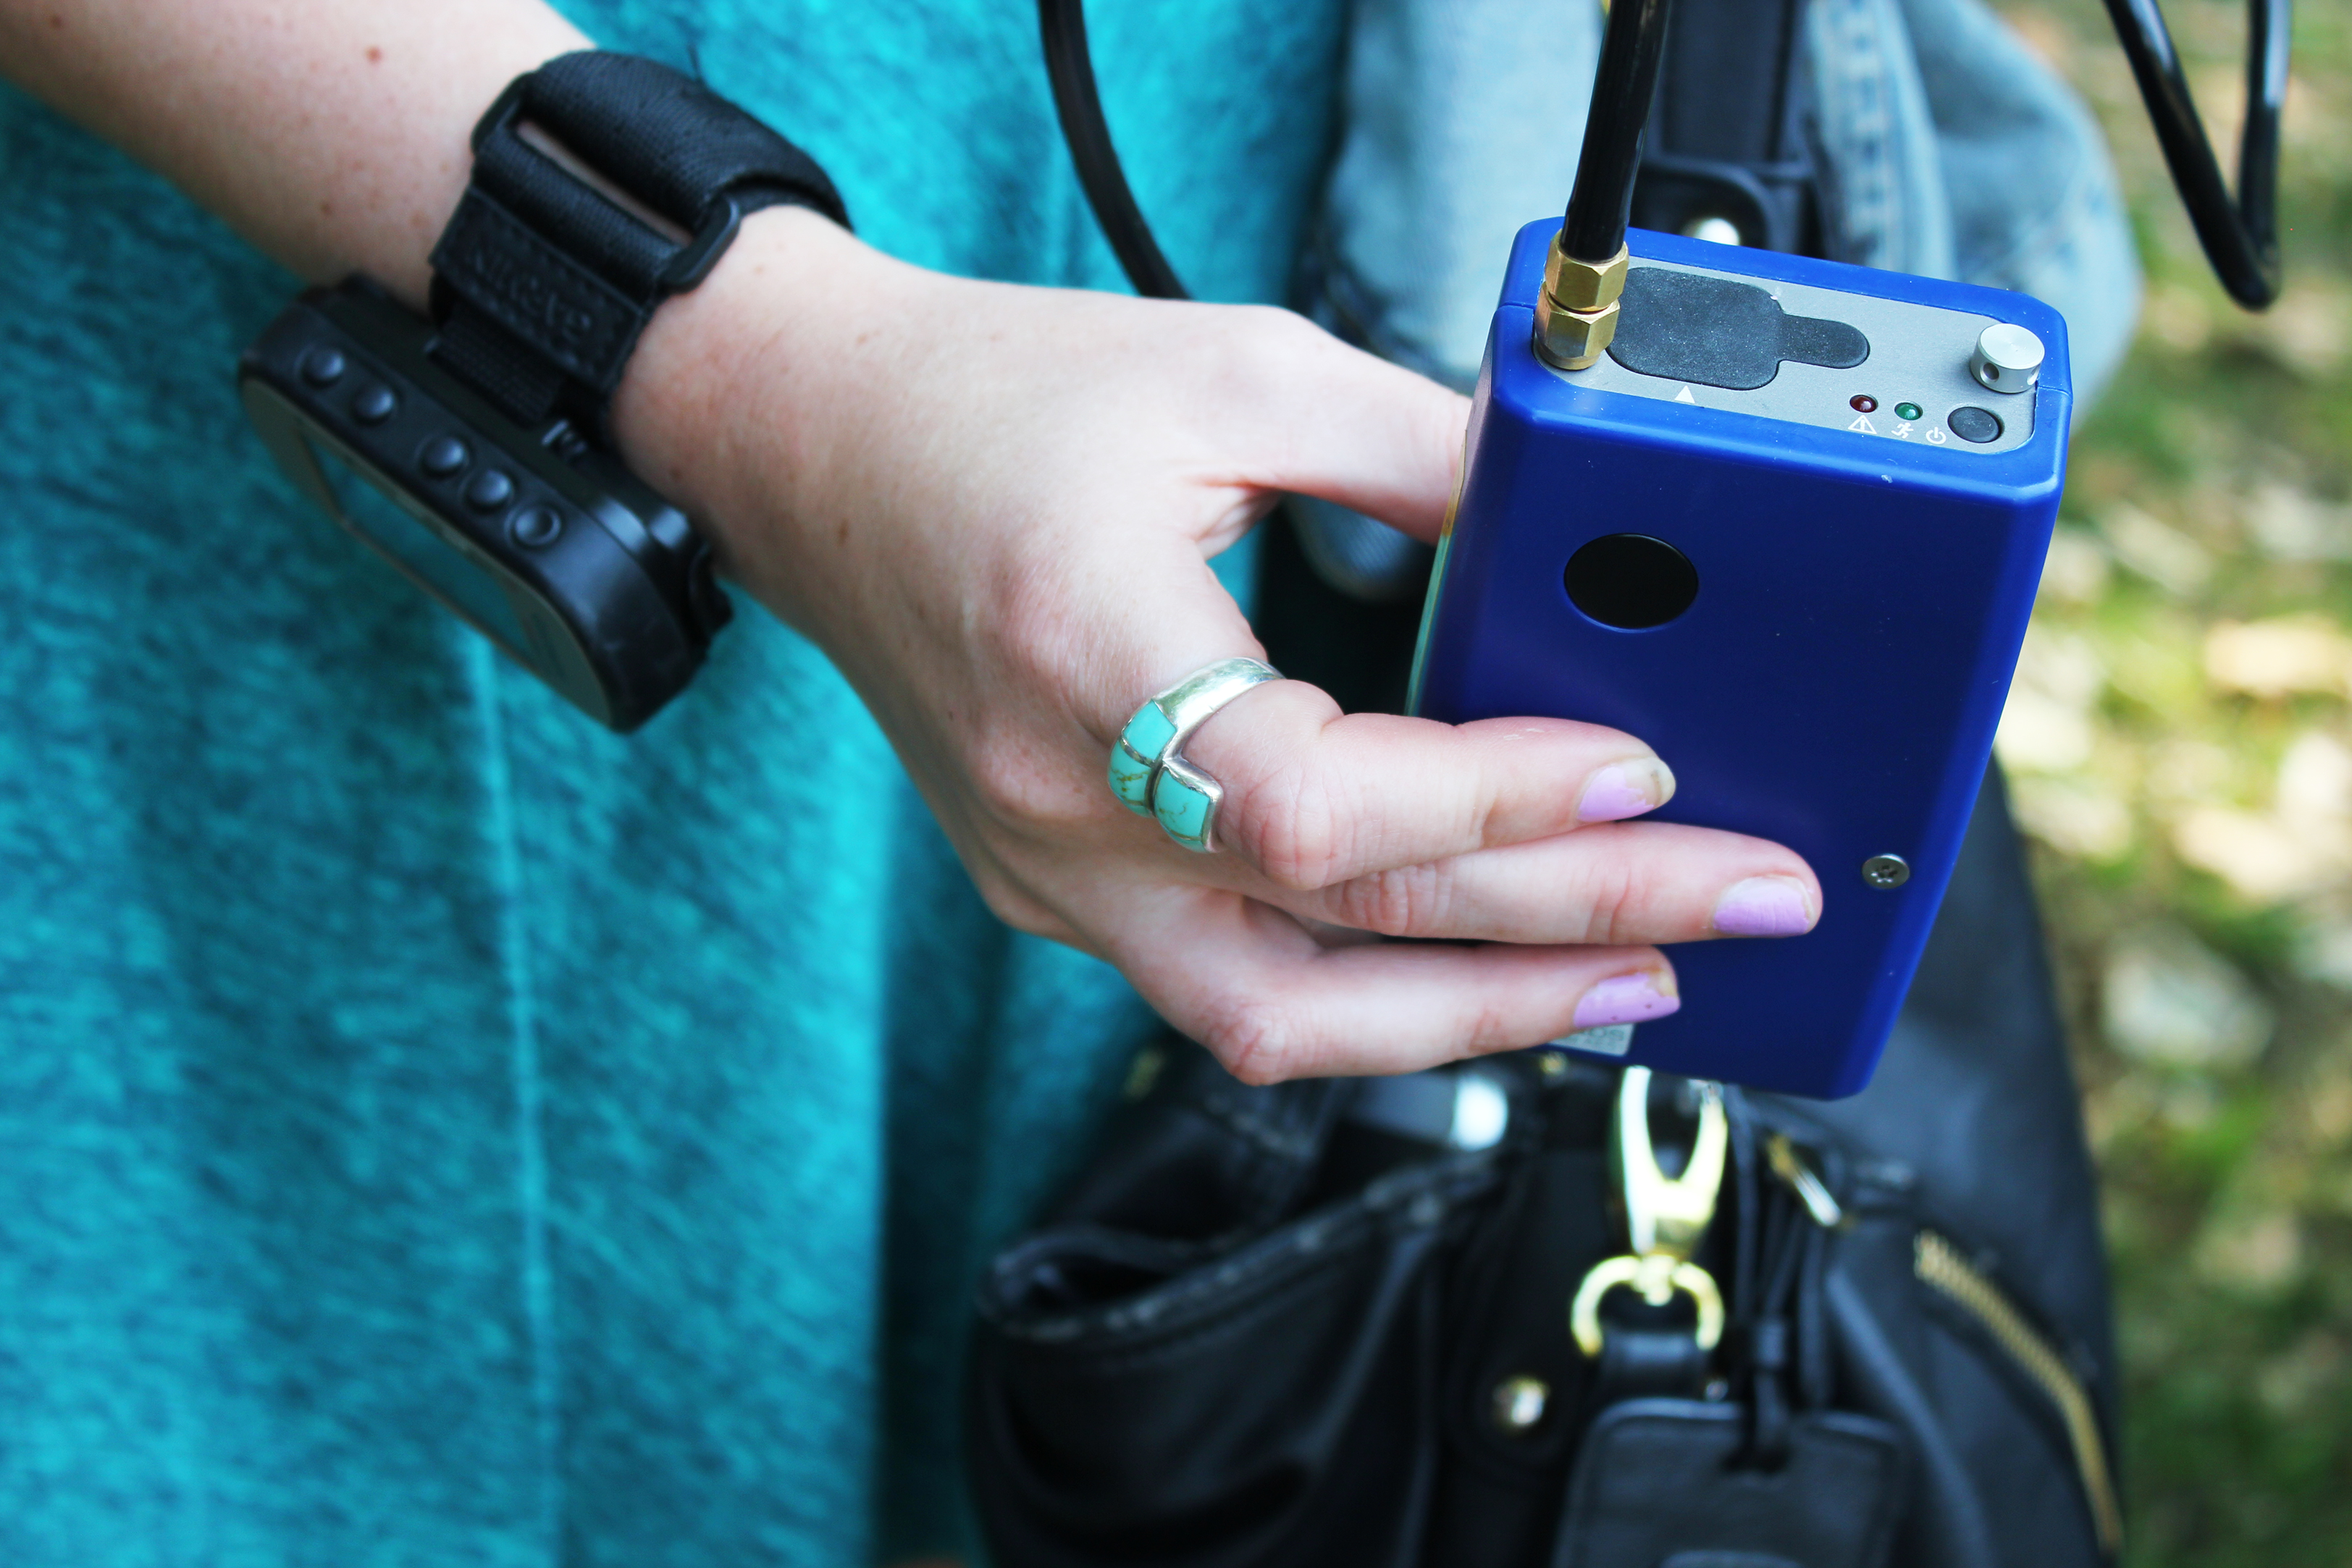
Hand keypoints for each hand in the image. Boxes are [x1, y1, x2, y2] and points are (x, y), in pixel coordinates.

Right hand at [618, 210, 1822, 1082]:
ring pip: (1274, 1024)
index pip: (1313, 805)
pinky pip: (1229, 988)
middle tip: (1739, 905)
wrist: (814, 451)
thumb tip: (1575, 526)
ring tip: (1633, 982)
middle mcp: (1056, 804)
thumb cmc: (998, 399)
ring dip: (1471, 1020)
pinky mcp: (1053, 890)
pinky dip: (1371, 992)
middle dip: (1566, 929)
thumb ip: (1418, 451)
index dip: (1494, 809)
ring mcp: (1046, 874)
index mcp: (1086, 651)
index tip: (1644, 775)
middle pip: (1332, 940)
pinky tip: (1478, 960)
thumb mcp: (1232, 372)